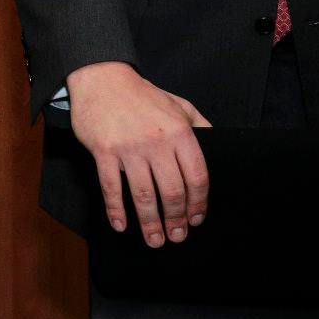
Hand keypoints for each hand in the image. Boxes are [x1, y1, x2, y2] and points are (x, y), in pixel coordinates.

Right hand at [66, 61, 211, 246]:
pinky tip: (122, 225)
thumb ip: (200, 125)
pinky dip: (116, 210)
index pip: (196, 177)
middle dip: (176, 220)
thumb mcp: (179, 104)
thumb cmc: (141, 95)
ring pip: (143, 195)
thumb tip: (217, 144)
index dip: (199, 204)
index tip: (197, 219)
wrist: (102, 78)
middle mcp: (156, 142)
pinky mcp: (104, 152)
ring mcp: (129, 148)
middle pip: (172, 192)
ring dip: (150, 223)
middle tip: (177, 236)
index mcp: (179, 132)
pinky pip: (111, 188)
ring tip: (155, 240)